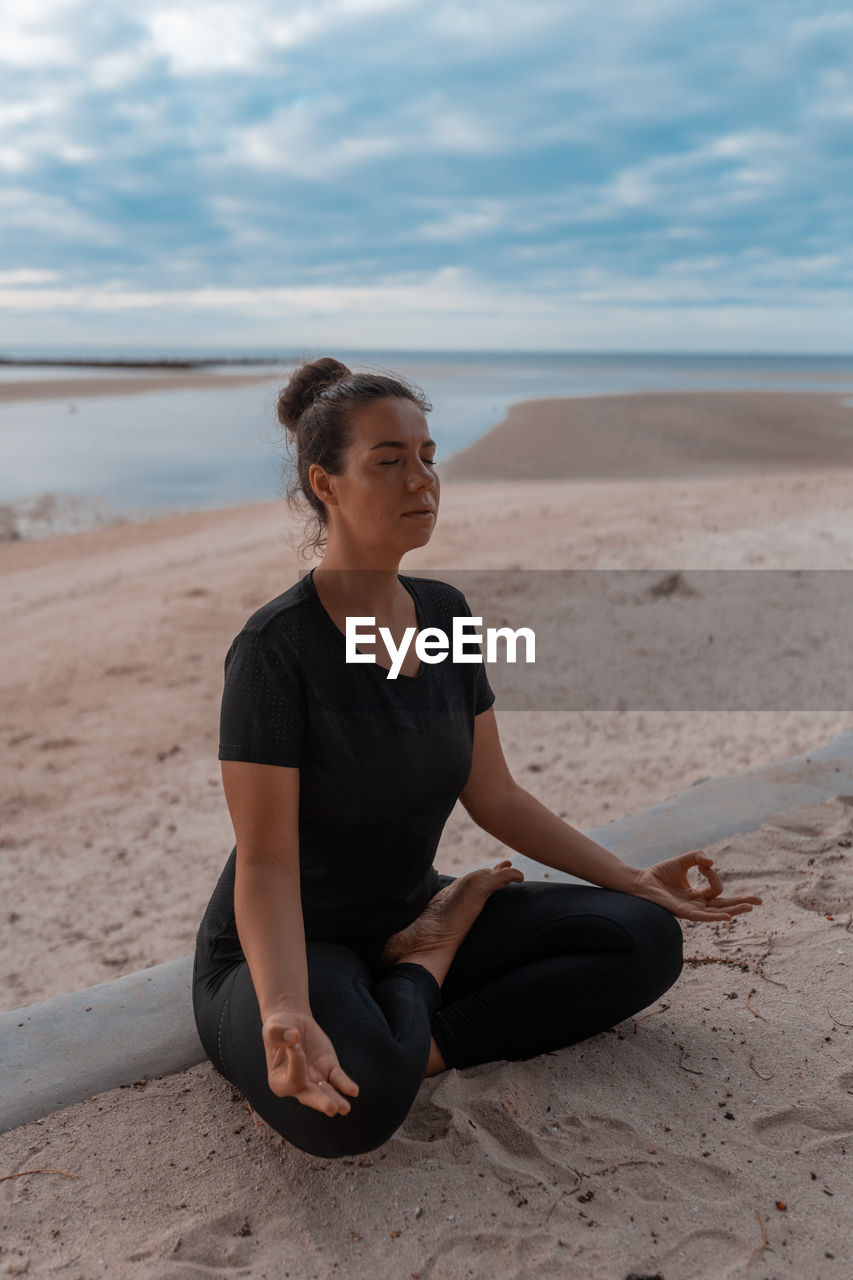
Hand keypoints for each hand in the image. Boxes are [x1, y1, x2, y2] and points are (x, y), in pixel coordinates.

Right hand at [262, 1010, 359, 1115]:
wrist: (294, 1023)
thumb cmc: (279, 1029)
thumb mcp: (273, 1028)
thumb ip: (278, 1033)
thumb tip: (293, 1037)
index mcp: (279, 1080)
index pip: (292, 1078)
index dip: (296, 1061)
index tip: (294, 1041)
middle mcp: (297, 1085)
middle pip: (310, 1096)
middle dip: (321, 1102)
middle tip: (332, 1109)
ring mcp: (315, 1079)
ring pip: (327, 1092)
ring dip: (336, 1099)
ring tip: (345, 1108)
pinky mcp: (329, 1069)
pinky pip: (338, 1079)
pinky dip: (345, 1085)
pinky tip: (354, 1091)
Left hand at [631, 849, 762, 922]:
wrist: (640, 881)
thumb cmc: (659, 874)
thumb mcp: (682, 861)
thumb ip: (697, 857)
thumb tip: (711, 862)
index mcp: (698, 896)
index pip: (716, 889)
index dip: (713, 874)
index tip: (703, 864)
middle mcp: (697, 905)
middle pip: (724, 907)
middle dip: (741, 904)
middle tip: (759, 902)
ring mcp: (691, 910)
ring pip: (716, 913)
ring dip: (733, 911)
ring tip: (749, 908)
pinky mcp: (682, 912)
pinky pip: (702, 916)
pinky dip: (714, 917)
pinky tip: (727, 917)